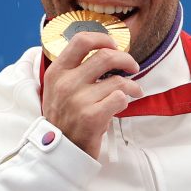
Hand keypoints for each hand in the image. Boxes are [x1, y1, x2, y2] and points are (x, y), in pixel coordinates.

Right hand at [40, 30, 141, 158]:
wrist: (60, 151)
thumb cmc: (65, 118)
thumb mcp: (57, 89)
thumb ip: (74, 70)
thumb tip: (106, 50)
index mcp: (56, 72)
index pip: (81, 41)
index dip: (103, 38)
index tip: (114, 45)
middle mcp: (65, 83)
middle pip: (106, 56)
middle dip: (126, 60)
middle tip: (133, 68)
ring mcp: (78, 100)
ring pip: (118, 80)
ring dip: (132, 86)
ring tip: (134, 92)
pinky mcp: (91, 117)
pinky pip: (121, 98)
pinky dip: (127, 100)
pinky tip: (123, 105)